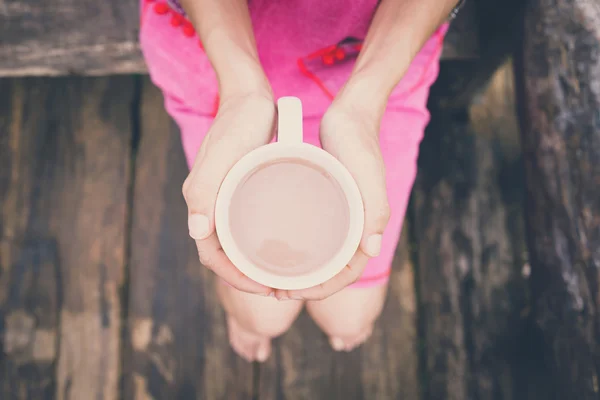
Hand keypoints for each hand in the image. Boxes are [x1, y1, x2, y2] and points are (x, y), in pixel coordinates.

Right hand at [183, 92, 275, 295]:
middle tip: (278, 286)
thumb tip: (197, 231)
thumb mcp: (224, 154)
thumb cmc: (238, 121)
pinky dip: (260, 240)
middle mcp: (210, 203)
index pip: (211, 255)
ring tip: (282, 271)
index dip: (235, 277)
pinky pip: (246, 223)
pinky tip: (282, 241)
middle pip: (223, 253)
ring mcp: (225, 196)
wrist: (249, 94)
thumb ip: (205, 189)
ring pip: (236, 241)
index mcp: (202, 201)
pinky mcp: (240, 187)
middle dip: (246, 275)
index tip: (264, 287)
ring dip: (253, 261)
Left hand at [274, 96, 389, 300]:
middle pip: (330, 269)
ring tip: (269, 274)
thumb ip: (374, 210)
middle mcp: (354, 226)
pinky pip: (313, 234)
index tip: (289, 292)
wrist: (351, 113)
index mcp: (368, 227)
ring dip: (298, 270)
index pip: (346, 273)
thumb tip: (373, 250)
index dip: (319, 290)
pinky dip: (297, 246)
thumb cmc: (359, 141)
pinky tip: (273, 244)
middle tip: (272, 288)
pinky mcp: (327, 202)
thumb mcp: (367, 174)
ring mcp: (340, 215)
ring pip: (320, 254)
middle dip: (304, 285)